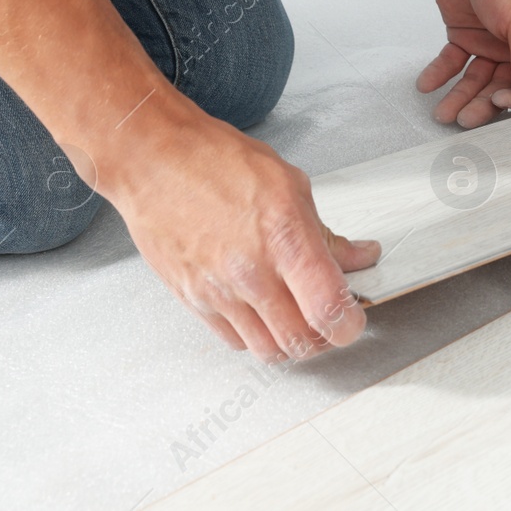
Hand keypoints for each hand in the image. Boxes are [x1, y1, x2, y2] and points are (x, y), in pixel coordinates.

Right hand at [98, 95, 381, 361]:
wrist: (154, 162)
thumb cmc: (216, 161)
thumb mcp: (290, 184)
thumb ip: (325, 233)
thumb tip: (357, 257)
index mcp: (284, 238)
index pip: (328, 308)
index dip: (350, 323)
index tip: (355, 316)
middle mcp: (251, 272)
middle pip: (300, 341)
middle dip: (325, 338)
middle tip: (331, 318)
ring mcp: (218, 292)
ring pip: (267, 350)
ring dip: (290, 342)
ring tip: (298, 316)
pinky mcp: (193, 301)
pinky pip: (234, 340)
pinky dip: (256, 335)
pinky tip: (264, 311)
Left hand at [418, 0, 510, 127]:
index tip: (501, 106)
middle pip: (506, 85)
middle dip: (485, 102)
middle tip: (468, 117)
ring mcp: (493, 41)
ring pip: (478, 79)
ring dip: (461, 95)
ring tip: (444, 111)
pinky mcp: (467, 36)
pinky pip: (455, 62)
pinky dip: (441, 74)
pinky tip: (429, 84)